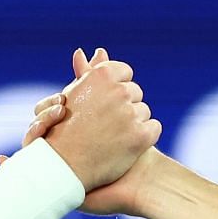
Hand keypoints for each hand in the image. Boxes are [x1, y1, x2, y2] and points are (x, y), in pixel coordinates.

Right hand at [39, 47, 159, 190]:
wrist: (63, 168)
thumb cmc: (64, 129)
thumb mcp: (74, 95)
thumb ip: (89, 71)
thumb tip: (97, 50)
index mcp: (102, 75)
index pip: (124, 73)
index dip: (113, 90)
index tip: (101, 105)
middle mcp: (118, 91)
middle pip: (135, 93)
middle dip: (123, 107)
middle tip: (103, 125)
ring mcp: (130, 114)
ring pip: (144, 112)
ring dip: (133, 123)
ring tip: (110, 138)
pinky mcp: (141, 136)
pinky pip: (154, 128)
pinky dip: (144, 137)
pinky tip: (126, 146)